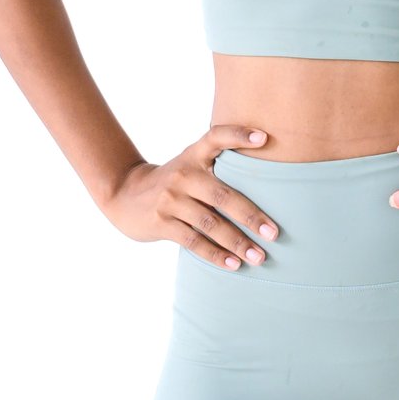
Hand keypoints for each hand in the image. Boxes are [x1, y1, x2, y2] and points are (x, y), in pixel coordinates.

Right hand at [103, 123, 283, 272]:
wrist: (124, 194)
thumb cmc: (173, 182)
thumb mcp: (189, 164)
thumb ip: (218, 167)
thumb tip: (268, 187)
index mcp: (193, 155)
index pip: (216, 137)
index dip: (238, 135)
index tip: (264, 138)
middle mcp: (183, 175)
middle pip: (222, 195)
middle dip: (251, 216)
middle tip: (274, 233)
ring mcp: (170, 199)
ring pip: (210, 223)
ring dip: (237, 242)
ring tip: (259, 257)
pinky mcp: (161, 222)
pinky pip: (193, 241)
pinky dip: (215, 254)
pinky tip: (233, 264)